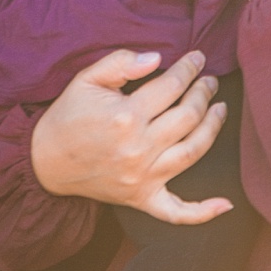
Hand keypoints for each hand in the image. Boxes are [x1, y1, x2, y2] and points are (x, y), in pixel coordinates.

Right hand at [30, 49, 232, 222]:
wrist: (45, 161)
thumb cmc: (68, 116)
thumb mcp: (86, 79)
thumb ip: (120, 63)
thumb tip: (158, 59)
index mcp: (126, 116)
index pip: (171, 86)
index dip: (189, 68)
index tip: (198, 58)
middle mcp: (139, 148)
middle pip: (188, 116)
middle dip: (203, 93)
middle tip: (209, 81)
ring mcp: (143, 177)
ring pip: (193, 151)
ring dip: (213, 127)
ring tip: (220, 108)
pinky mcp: (142, 198)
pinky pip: (177, 212)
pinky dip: (202, 212)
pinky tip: (225, 205)